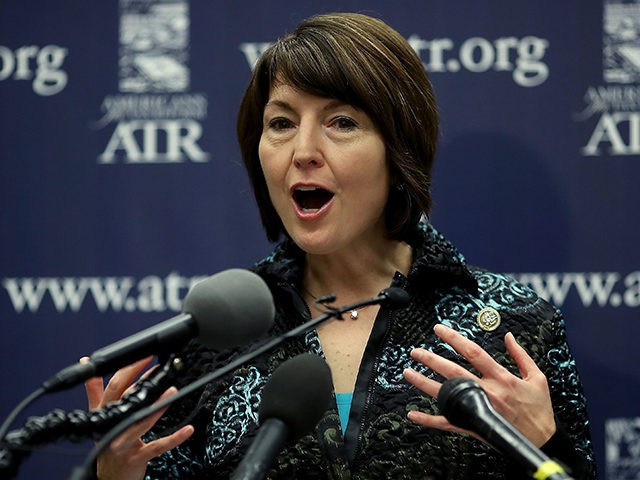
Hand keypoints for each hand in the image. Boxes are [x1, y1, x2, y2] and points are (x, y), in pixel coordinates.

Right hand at [83, 357, 193, 479]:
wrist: (110, 477)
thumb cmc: (107, 442)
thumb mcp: (99, 416)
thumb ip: (95, 390)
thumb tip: (88, 363)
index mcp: (105, 413)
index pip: (115, 386)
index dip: (129, 368)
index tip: (146, 354)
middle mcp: (113, 426)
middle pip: (129, 400)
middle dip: (146, 383)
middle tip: (163, 368)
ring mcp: (124, 442)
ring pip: (142, 421)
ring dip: (159, 406)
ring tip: (172, 391)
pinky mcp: (137, 458)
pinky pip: (158, 446)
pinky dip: (174, 438)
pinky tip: (188, 430)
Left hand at [402, 324, 555, 446]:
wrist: (543, 441)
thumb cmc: (539, 409)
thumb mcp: (537, 378)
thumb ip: (521, 355)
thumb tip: (509, 336)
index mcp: (502, 378)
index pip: (473, 353)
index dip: (454, 339)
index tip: (439, 330)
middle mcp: (487, 392)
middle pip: (453, 372)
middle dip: (432, 360)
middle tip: (415, 351)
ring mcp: (478, 409)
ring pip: (446, 395)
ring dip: (424, 383)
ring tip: (408, 372)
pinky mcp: (474, 426)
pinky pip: (447, 423)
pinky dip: (428, 419)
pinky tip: (413, 414)